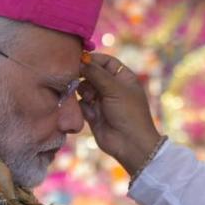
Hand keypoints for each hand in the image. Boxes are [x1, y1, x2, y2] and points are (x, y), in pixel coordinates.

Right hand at [79, 53, 161, 173]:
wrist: (130, 144)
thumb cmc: (128, 113)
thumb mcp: (114, 89)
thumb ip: (96, 73)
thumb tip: (81, 60)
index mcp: (123, 78)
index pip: (105, 62)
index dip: (92, 60)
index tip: (78, 59)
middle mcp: (112, 87)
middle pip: (92, 74)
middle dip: (84, 76)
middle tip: (75, 77)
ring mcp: (101, 100)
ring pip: (83, 88)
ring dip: (83, 92)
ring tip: (89, 99)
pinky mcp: (92, 113)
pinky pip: (80, 104)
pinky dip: (82, 106)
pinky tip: (90, 113)